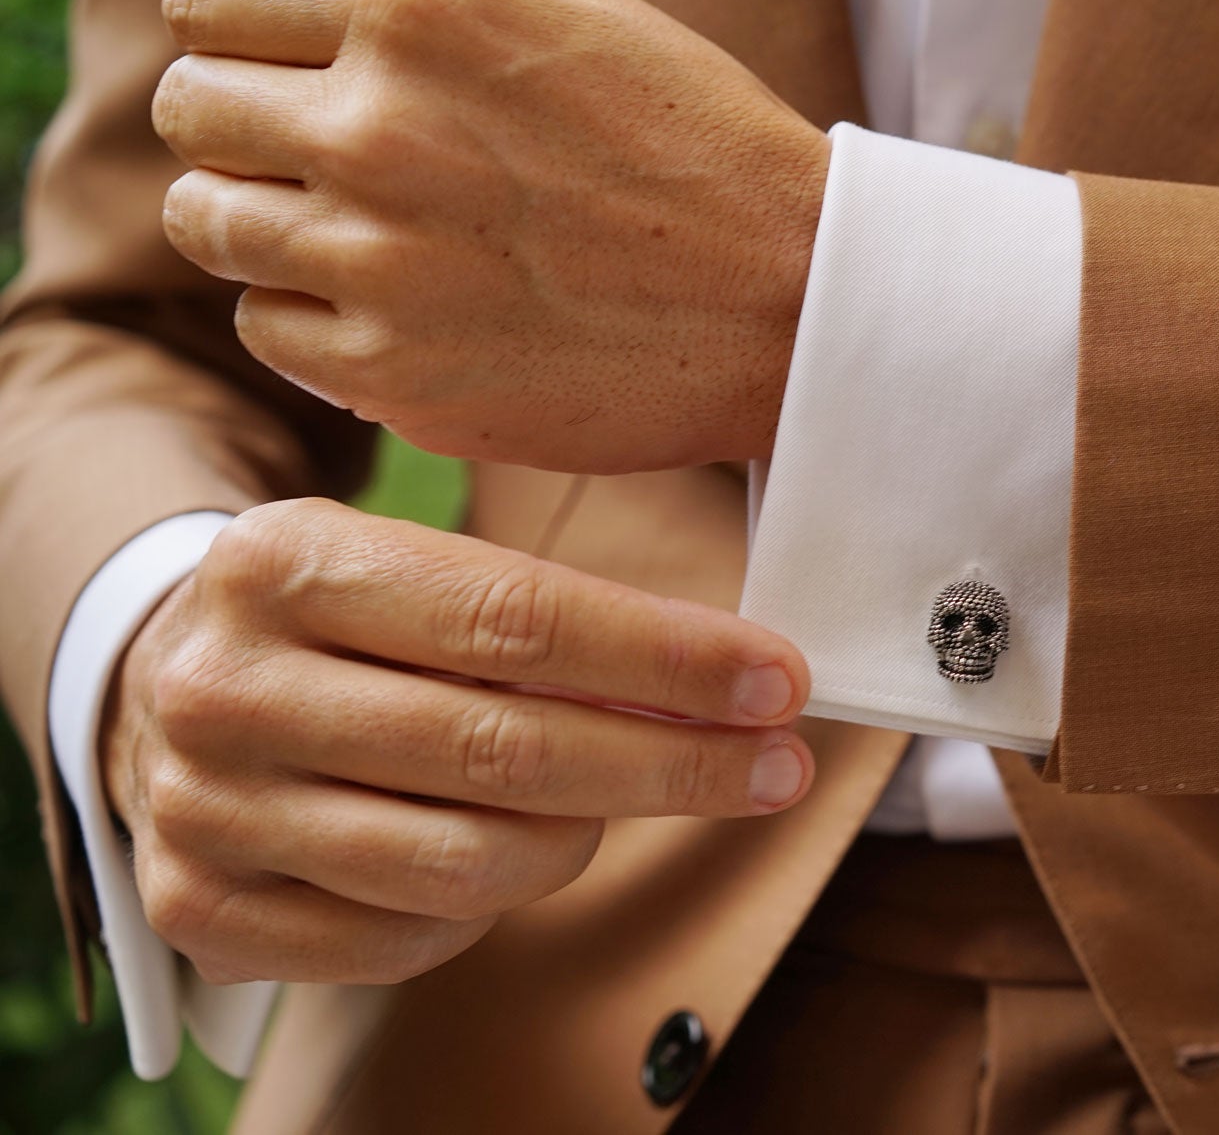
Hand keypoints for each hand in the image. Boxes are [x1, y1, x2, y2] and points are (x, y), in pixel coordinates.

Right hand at [102, 498, 812, 984]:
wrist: (161, 685)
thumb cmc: (342, 622)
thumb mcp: (415, 567)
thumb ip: (551, 616)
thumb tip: (731, 677)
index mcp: (284, 560)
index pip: (515, 618)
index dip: (665, 659)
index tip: (778, 680)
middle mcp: (226, 686)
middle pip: (504, 750)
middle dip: (674, 763)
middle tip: (778, 766)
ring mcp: (204, 808)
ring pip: (468, 861)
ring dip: (587, 837)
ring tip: (628, 796)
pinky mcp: (205, 910)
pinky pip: (409, 936)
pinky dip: (490, 904)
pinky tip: (513, 850)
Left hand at [151, 0, 829, 473]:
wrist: (787, 299)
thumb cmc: (673, 128)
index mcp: (413, 6)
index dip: (246, 30)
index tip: (311, 66)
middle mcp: (379, 127)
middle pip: (190, 109)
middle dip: (252, 123)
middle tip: (356, 152)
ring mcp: (380, 263)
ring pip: (206, 223)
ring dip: (272, 220)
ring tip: (384, 226)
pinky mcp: (393, 374)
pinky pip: (266, 327)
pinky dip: (318, 314)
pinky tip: (414, 300)